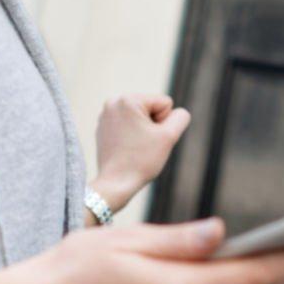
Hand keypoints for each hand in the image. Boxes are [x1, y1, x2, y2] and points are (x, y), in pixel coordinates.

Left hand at [92, 93, 191, 212]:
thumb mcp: (169, 137)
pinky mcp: (103, 127)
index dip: (164, 123)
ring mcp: (106, 115)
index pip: (165, 103)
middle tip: (142, 144)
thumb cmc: (141, 161)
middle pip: (152, 108)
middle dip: (153, 126)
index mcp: (128, 99)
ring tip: (134, 147)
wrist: (116, 184)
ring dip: (143, 131)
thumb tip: (178, 112)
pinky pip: (128, 126)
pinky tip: (126, 149)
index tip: (150, 138)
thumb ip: (181, 117)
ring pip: (140, 118)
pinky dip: (131, 136)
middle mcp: (113, 102)